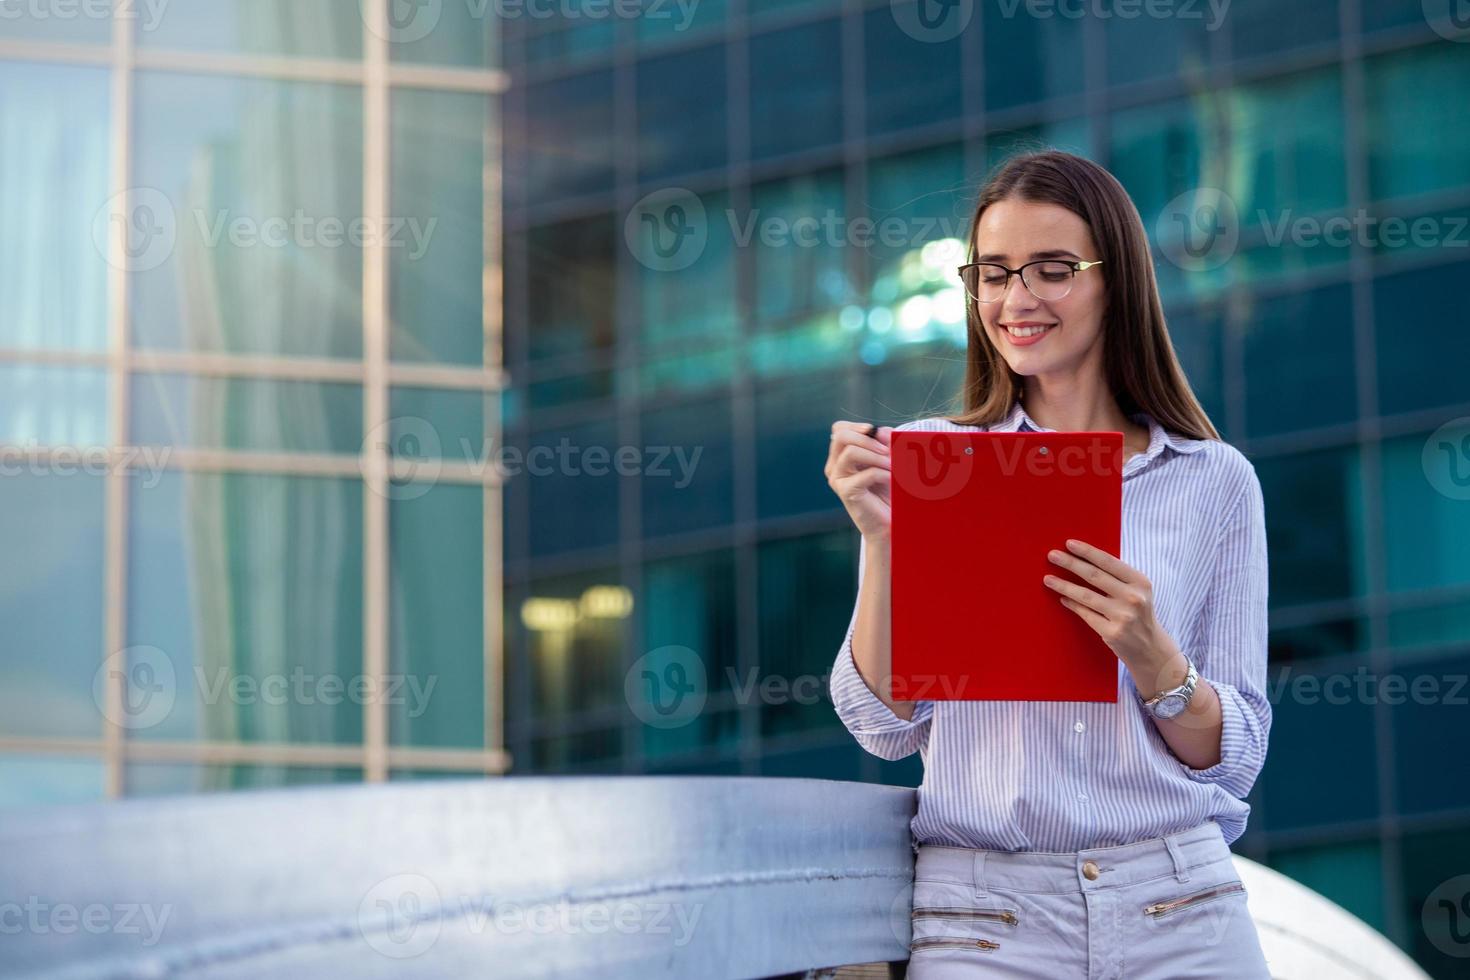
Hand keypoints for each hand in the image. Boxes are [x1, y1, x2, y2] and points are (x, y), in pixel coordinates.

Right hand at [825, 421, 893, 541]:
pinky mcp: (846, 492)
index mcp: (840, 456)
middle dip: (867, 439)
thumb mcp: (886, 459)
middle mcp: (834, 466)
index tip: (875, 431)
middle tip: (887, 450)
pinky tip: (892, 479)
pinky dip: (882, 473)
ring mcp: (837, 479)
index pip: (839, 429)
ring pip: (850, 452)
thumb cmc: (887, 489)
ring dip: (876, 456)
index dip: (857, 426)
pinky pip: (865, 473)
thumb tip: (880, 431)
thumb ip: (883, 443)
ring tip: (892, 465)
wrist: (888, 521)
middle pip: (841, 436)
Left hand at [1042, 539, 1174, 675]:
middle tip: (1052, 555)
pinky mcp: (1112, 633)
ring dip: (1064, 586)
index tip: (1069, 543)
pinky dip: (1072, 604)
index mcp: (1140, 582)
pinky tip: (1062, 598)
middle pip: (1094, 576)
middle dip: (1070, 563)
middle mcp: (1133, 598)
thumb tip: (1082, 559)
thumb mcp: (1137, 591)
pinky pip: (1086, 614)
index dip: (1087, 552)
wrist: (1151, 648)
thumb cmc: (1138, 613)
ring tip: (1048, 579)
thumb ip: (1117, 577)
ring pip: (1086, 596)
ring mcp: (1123, 617)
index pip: (1109, 562)